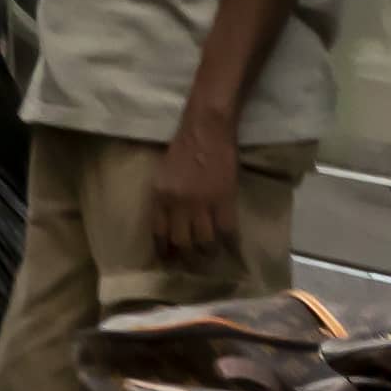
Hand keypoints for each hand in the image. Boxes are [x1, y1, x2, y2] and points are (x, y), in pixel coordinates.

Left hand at [146, 114, 239, 268]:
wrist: (206, 127)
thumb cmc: (184, 145)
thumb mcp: (164, 173)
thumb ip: (166, 197)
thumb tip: (170, 221)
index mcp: (161, 195)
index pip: (159, 233)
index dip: (165, 250)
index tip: (170, 260)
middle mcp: (178, 203)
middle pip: (182, 242)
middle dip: (187, 257)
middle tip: (193, 262)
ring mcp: (202, 203)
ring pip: (204, 241)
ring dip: (208, 252)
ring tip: (212, 255)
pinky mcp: (224, 200)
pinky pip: (227, 231)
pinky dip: (229, 242)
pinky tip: (231, 246)